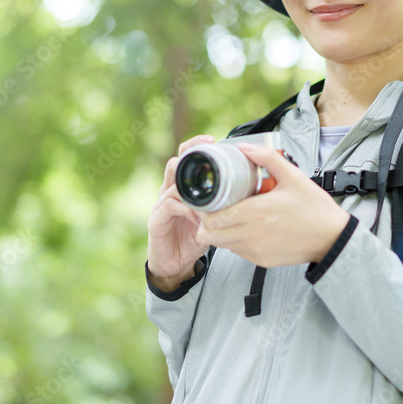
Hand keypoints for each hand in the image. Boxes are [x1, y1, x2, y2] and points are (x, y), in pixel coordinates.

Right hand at [146, 135, 215, 288]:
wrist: (174, 264)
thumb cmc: (192, 238)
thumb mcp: (211, 217)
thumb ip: (221, 203)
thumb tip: (246, 191)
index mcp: (182, 188)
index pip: (184, 158)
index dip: (195, 145)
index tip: (212, 139)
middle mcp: (168, 192)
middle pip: (174, 164)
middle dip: (189, 155)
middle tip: (207, 153)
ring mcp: (160, 206)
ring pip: (171, 184)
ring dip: (191, 189)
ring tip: (207, 195)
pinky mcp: (156, 221)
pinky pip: (169, 207)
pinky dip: (185, 209)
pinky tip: (197, 217)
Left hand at [196, 142, 350, 267]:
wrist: (332, 238)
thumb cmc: (315, 209)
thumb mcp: (293, 176)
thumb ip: (267, 158)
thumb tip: (245, 147)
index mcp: (258, 212)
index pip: (214, 217)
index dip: (204, 209)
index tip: (206, 199)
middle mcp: (253, 234)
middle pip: (211, 233)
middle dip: (206, 220)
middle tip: (211, 208)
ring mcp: (256, 250)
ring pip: (221, 244)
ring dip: (218, 231)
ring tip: (226, 216)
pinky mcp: (261, 260)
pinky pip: (236, 252)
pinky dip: (233, 241)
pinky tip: (243, 228)